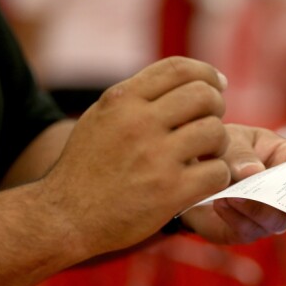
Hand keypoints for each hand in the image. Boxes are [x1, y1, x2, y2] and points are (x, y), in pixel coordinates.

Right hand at [41, 57, 230, 256]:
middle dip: (216, 108)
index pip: (178, 68)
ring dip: (219, 144)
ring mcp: (156, 157)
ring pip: (215, 132)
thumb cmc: (86, 169)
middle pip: (204, 95)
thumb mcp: (100, 119)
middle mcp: (139, 123)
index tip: (217, 85)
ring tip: (208, 156)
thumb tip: (181, 83)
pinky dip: (218, 176)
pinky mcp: (169, 192)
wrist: (65, 217)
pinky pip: (217, 172)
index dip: (206, 73)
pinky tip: (204, 181)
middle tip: (209, 125)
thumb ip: (135, 98)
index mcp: (121, 100)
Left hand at [181, 124, 285, 243]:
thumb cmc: (220, 149)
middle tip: (254, 186)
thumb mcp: (229, 140)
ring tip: (230, 194)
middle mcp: (282, 192)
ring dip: (254, 209)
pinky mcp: (244, 230)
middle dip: (279, 197)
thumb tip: (254, 171)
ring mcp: (265, 215)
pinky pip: (247, 230)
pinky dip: (234, 217)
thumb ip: (239, 152)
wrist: (187, 171)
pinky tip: (220, 202)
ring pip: (274, 222)